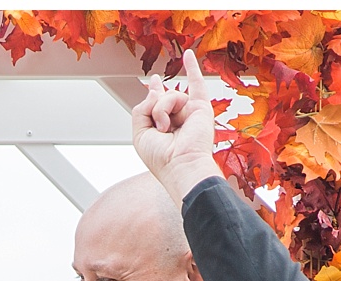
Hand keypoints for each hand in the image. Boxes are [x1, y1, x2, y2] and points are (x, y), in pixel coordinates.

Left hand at [131, 48, 223, 203]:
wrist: (182, 166)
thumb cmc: (162, 159)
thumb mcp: (139, 134)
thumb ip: (141, 109)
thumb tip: (156, 89)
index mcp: (163, 125)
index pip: (157, 103)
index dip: (154, 92)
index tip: (153, 82)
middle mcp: (177, 118)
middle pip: (159, 98)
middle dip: (155, 108)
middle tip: (161, 127)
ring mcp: (189, 112)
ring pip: (169, 96)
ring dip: (162, 110)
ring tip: (166, 128)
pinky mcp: (201, 108)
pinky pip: (196, 83)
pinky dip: (192, 67)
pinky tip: (187, 54)